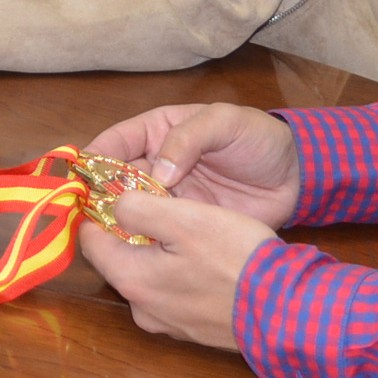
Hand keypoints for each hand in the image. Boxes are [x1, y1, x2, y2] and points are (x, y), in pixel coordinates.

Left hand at [79, 193, 278, 348]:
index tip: (116, 187)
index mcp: (131, 280)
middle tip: (158, 201)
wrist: (289, 311)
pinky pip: (174, 291)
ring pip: (149, 274)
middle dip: (133, 229)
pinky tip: (207, 256)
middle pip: (119, 258)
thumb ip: (139, 208)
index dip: (100, 209)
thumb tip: (114, 204)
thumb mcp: (186, 219)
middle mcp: (143, 308)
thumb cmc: (237, 259)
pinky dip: (181, 271)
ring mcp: (169, 322)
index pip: (91, 240)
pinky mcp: (194, 328)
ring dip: (159, 250)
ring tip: (187, 226)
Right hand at [82, 102, 302, 228]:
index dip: (93, 160)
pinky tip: (137, 255)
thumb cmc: (259, 139)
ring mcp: (169, 198)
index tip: (79, 181)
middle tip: (88, 219)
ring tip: (109, 240)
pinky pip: (157, 234)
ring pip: (130, 211)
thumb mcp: (225, 122)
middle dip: (98, 198)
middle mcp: (155, 165)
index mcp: (158, 131)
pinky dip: (144, 243)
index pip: (114, 143)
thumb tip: (157, 174)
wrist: (298, 176)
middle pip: (113, 181)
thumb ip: (189, 139)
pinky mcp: (185, 225)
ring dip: (119, 224)